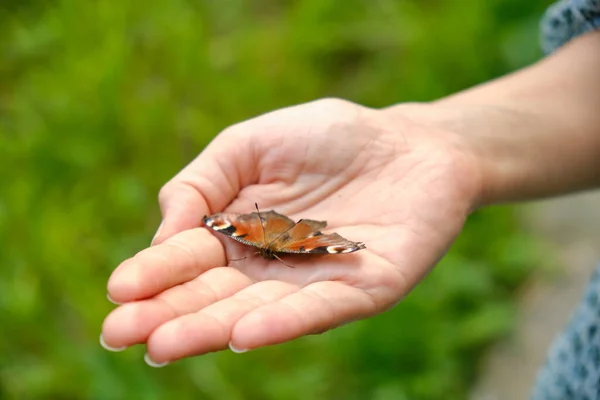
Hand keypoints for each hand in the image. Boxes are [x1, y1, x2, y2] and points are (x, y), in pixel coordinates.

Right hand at [101, 98, 482, 364]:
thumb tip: (164, 232)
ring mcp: (313, 283)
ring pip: (256, 312)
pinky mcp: (362, 290)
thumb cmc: (326, 138)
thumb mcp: (249, 144)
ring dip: (211, 329)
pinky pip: (319, 308)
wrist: (407, 143)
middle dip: (167, 314)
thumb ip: (202, 183)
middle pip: (214, 296)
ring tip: (165, 344)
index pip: (189, 260)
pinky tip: (244, 334)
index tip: (118, 290)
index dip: (154, 273)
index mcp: (239, 234)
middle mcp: (269, 268)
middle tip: (119, 332)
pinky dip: (283, 322)